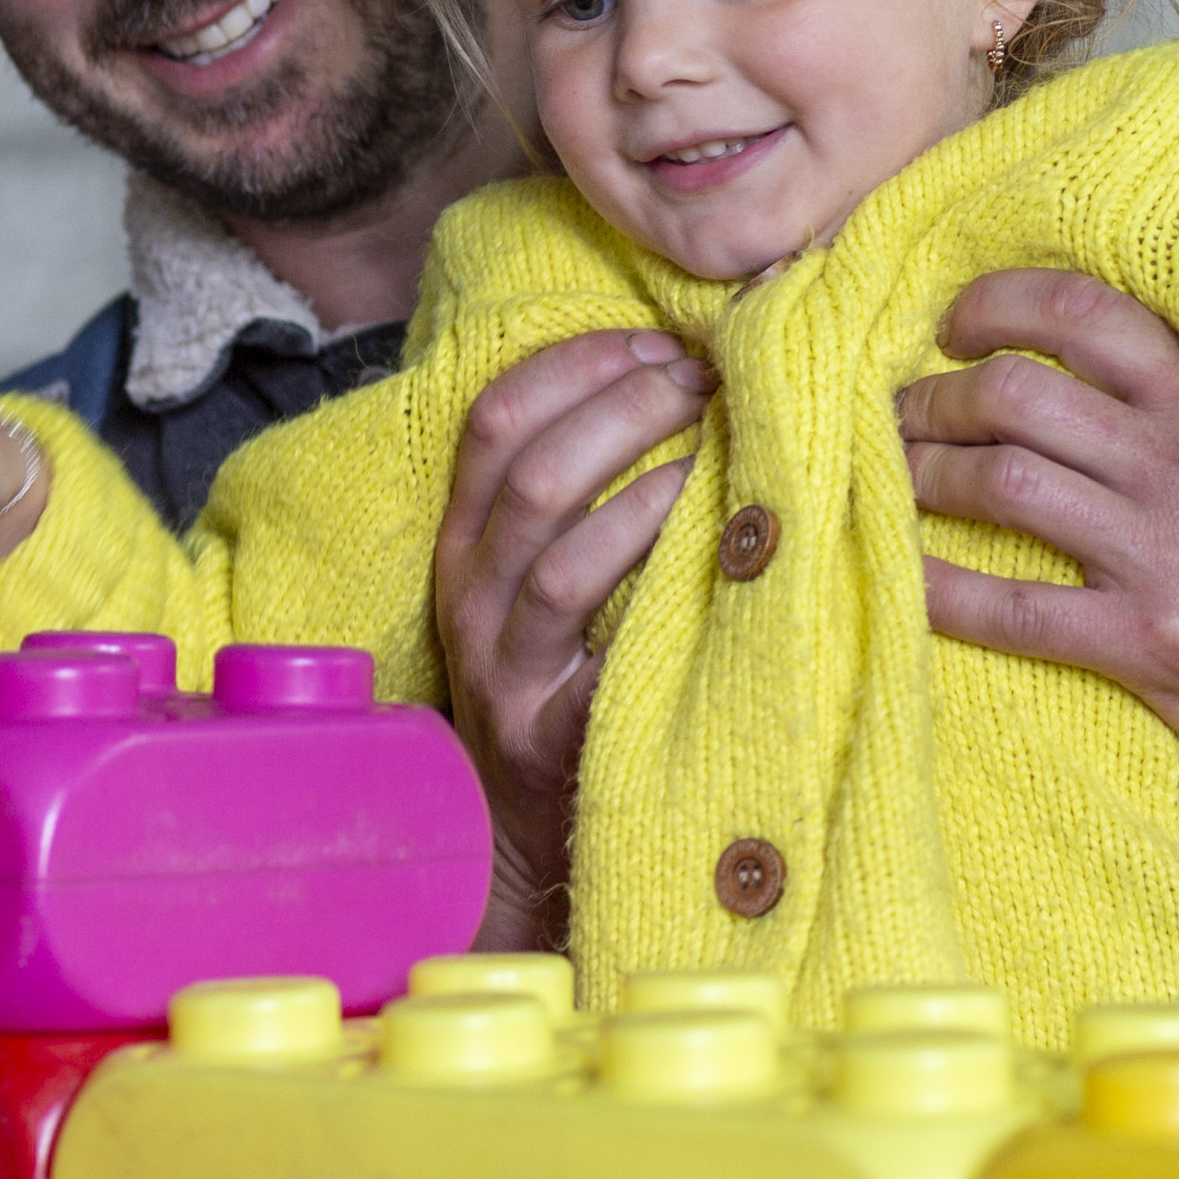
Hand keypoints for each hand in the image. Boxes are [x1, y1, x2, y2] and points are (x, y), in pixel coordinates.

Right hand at [432, 329, 712, 948]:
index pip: (494, 419)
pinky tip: (712, 541)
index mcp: (466, 545)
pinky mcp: (548, 728)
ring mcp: (504, 667)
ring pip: (555, 548)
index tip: (653, 337)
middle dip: (620, 405)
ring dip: (641, 479)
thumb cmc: (565, 685)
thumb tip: (679, 384)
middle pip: (528, 470)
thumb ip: (583, 500)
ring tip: (712, 446)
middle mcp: (471, 597)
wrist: (530, 841)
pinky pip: (594, 639)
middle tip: (703, 379)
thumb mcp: (545, 587)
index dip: (573, 365)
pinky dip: (650, 570)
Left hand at [895, 269, 1178, 839]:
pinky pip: (1013, 608)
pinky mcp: (1148, 639)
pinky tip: (900, 574)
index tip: (950, 329)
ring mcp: (1165, 553)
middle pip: (1018, 393)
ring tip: (897, 480)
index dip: (997, 303)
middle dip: (934, 401)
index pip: (1085, 312)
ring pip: (1004, 483)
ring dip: (922, 476)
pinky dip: (937, 587)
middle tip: (900, 419)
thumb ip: (1151, 401)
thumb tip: (1024, 349)